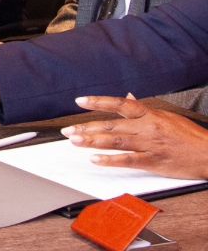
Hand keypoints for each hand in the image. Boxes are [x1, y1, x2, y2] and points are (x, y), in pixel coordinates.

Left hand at [62, 95, 207, 179]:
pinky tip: (95, 159)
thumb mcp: (166, 115)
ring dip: (92, 141)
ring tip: (75, 141)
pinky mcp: (154, 161)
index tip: (80, 101)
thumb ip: (144, 108)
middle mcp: (147, 127)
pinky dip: (110, 160)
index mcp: (149, 114)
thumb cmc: (190, 135)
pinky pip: (128, 160)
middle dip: (86, 127)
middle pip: (111, 124)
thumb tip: (128, 97)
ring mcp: (150, 144)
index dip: (98, 101)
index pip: (119, 104)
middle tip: (68, 130)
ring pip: (116, 141)